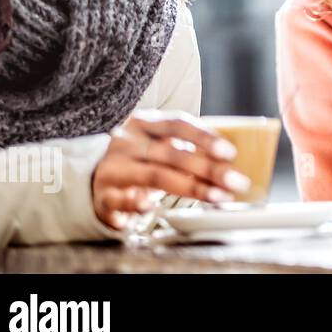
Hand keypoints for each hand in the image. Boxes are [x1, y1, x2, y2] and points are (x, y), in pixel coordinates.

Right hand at [91, 110, 248, 228]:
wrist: (95, 179)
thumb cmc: (140, 160)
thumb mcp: (160, 145)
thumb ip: (189, 148)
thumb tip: (231, 162)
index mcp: (144, 124)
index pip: (177, 124)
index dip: (204, 137)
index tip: (230, 152)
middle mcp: (127, 143)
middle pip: (171, 154)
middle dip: (208, 169)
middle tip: (236, 181)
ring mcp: (114, 169)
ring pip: (155, 176)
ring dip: (190, 187)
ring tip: (217, 197)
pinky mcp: (104, 196)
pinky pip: (121, 200)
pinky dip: (136, 203)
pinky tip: (153, 207)